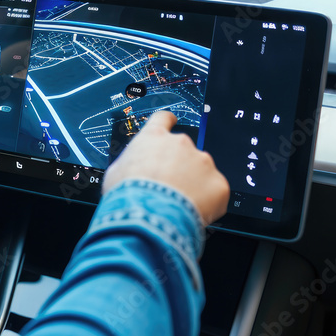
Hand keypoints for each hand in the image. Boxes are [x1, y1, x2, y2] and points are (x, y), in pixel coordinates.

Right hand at [102, 111, 228, 225]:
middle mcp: (181, 143)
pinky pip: (215, 192)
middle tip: (169, 187)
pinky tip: (191, 211)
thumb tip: (133, 169)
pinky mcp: (218, 183)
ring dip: (194, 184)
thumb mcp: (117, 171)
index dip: (167, 122)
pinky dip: (207, 202)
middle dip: (179, 166)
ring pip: (201, 171)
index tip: (171, 123)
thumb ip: (133, 162)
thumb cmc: (128, 194)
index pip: (164, 119)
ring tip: (178, 203)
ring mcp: (203, 162)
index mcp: (154, 137)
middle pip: (184, 151)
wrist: (148, 216)